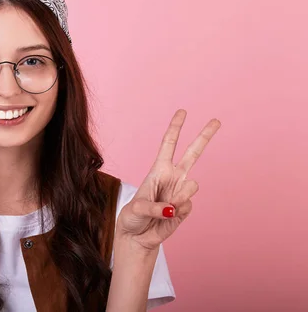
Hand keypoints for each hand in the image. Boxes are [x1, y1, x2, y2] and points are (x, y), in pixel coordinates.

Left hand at [116, 109, 220, 250]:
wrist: (137, 236)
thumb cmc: (133, 217)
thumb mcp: (137, 208)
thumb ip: (156, 207)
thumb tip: (174, 207)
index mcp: (158, 170)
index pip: (169, 145)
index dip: (175, 128)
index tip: (183, 111)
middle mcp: (172, 177)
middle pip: (193, 153)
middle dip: (204, 136)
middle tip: (216, 120)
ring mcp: (180, 192)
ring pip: (193, 185)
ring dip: (180, 196)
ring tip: (167, 207)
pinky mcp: (185, 208)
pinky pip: (188, 206)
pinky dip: (178, 212)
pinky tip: (169, 216)